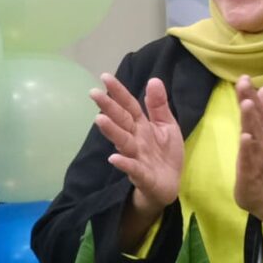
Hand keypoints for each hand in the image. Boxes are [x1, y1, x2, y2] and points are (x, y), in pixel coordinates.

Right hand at [92, 74, 182, 216]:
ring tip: (100, 119)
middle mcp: (135, 139)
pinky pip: (133, 168)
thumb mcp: (167, 125)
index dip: (119, 92)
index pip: (129, 106)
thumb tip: (154, 79)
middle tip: (93, 93)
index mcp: (141, 125)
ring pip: (123, 142)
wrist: (169, 185)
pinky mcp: (142, 175)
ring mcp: (136, 157)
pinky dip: (124, 163)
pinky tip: (114, 158)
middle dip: (108, 107)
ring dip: (112, 131)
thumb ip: (158, 105)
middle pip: (121, 121)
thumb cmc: (164, 153)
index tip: (105, 77)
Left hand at [233, 74, 262, 238]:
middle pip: (256, 121)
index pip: (257, 116)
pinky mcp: (252, 176)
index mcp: (261, 140)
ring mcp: (258, 161)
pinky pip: (250, 161)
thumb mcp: (256, 151)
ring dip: (252, 120)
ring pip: (255, 137)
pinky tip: (246, 137)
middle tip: (245, 82)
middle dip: (251, 101)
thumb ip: (257, 128)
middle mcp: (261, 147)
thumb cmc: (260, 177)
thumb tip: (259, 103)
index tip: (245, 78)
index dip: (252, 97)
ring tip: (248, 103)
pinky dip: (249, 148)